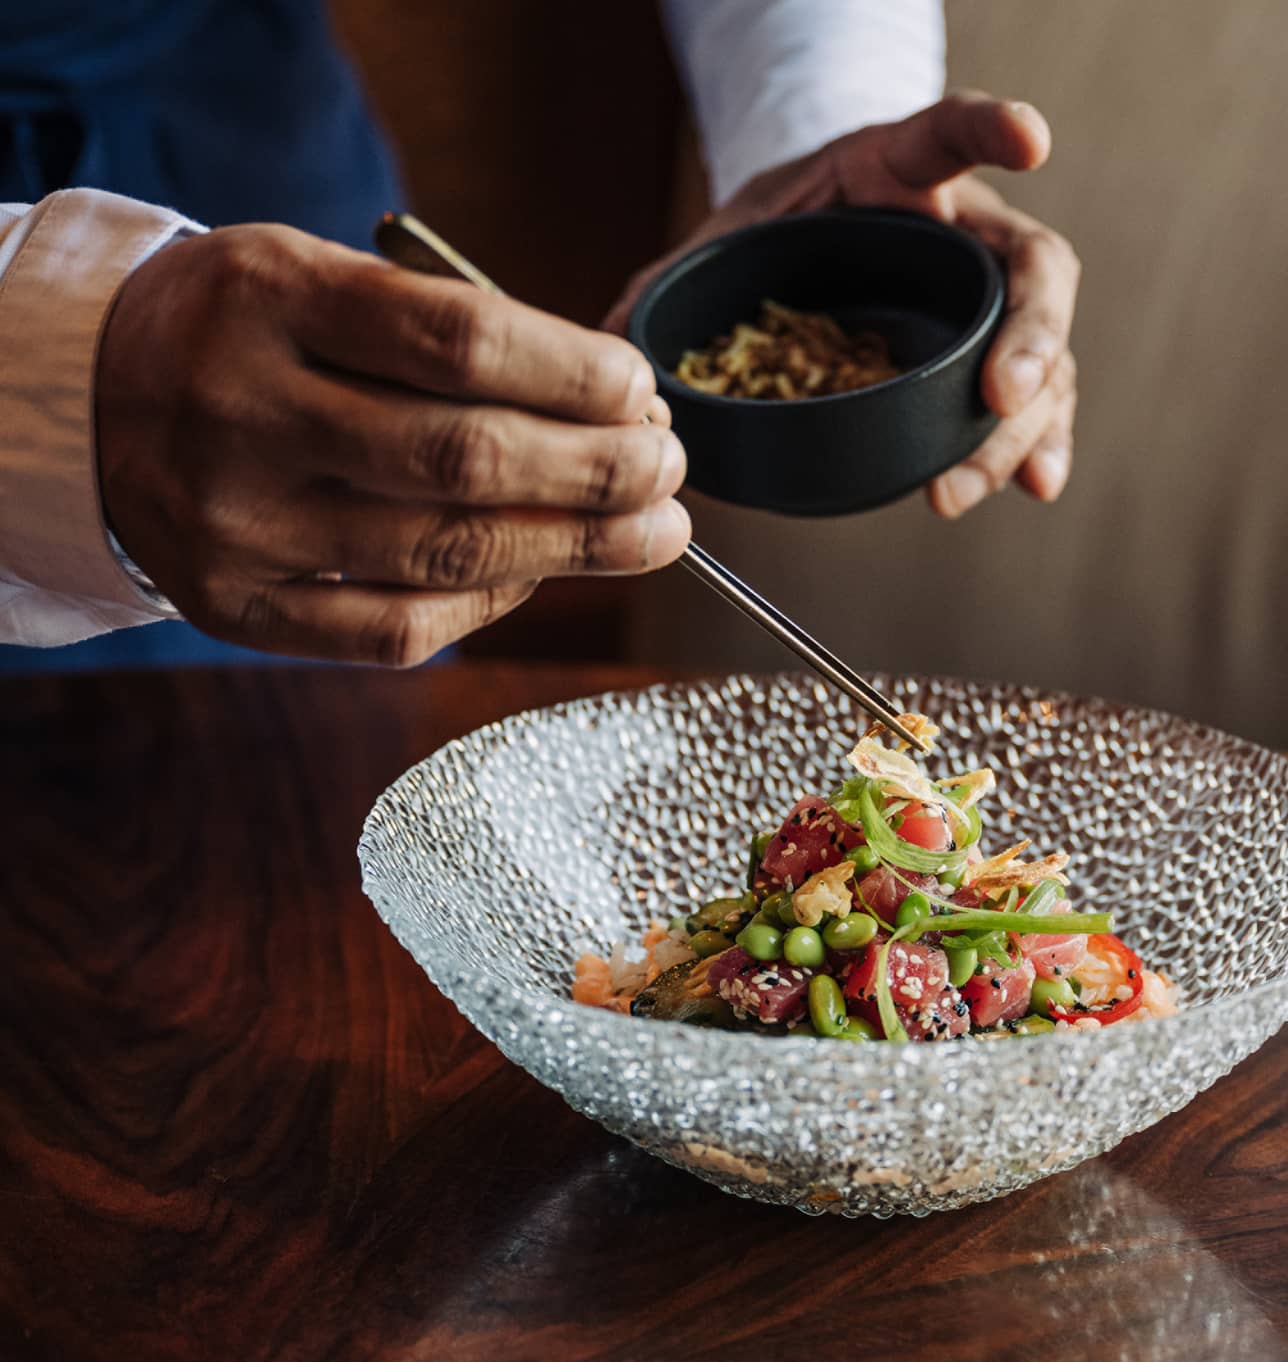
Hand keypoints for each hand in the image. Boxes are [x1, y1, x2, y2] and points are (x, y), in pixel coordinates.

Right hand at [97, 225, 689, 664]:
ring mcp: (235, 521)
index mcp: (268, 297)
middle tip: (670, 474)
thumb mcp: (320, 278)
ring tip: (652, 532)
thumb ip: (446, 333)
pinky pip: (394, 628)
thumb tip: (612, 407)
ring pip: (443, 552)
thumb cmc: (246, 333)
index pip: (455, 340)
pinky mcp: (235, 605)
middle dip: (595, 472)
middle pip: (462, 459)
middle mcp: (243, 411)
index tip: (641, 392)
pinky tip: (540, 576)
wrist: (88, 403)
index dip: (570, 374)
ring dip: (572, 548)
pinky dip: (489, 604)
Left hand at [607, 92, 1078, 517]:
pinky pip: (1035, 398)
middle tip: (997, 400)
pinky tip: (1036, 484)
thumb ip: (673, 282)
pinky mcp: (990, 356)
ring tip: (972, 481)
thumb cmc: (779, 233)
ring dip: (1022, 424)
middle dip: (1026, 339)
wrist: (811, 242)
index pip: (949, 135)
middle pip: (1029, 269)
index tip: (1030, 141)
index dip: (990, 132)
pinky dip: (1036, 443)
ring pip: (1043, 349)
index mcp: (896, 173)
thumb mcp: (725, 241)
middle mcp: (964, 229)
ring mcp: (985, 296)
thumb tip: (612, 339)